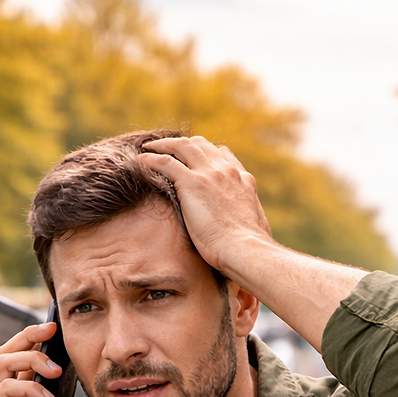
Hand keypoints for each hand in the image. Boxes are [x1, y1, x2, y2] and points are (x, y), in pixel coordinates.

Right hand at [0, 320, 82, 396]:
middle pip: (9, 352)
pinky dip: (26, 388)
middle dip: (30, 336)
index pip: (21, 362)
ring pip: (4, 362)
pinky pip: (3, 388)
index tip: (56, 333)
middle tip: (52, 329)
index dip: (36, 343)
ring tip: (54, 369)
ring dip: (31, 359)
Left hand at [139, 135, 273, 281]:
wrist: (245, 251)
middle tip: (166, 150)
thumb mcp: (256, 229)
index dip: (206, 153)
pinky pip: (166, 163)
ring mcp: (209, 175)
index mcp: (242, 181)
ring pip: (183, 146)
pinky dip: (152, 159)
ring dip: (164, 145)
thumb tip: (249, 233)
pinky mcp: (192, 183)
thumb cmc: (249, 251)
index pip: (223, 156)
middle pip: (201, 145)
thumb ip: (249, 221)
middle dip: (182, 144)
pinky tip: (142, 161)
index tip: (193, 159)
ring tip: (149, 148)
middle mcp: (226, 172)